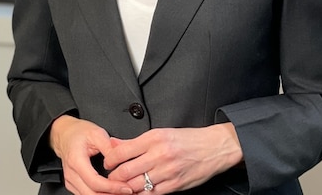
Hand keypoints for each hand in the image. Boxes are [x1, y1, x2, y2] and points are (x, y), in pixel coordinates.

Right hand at [49, 115, 134, 194]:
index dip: (112, 187)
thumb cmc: (79, 133)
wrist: (65, 134)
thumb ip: (109, 147)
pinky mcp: (73, 186)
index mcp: (76, 161)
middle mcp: (71, 174)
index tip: (126, 187)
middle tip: (128, 191)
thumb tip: (122, 160)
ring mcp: (70, 182)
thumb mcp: (96, 133)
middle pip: (91, 194)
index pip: (94, 182)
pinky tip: (113, 192)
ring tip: (122, 192)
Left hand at [102, 123, 242, 192]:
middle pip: (125, 171)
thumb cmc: (186, 139)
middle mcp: (159, 154)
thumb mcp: (160, 133)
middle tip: (110, 178)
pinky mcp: (174, 185)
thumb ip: (135, 141)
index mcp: (154, 138)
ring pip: (136, 185)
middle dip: (113, 177)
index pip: (122, 152)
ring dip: (125, 188)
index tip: (108, 163)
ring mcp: (167, 172)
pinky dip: (140, 194)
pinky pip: (151, 194)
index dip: (109, 160)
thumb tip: (113, 144)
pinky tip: (136, 191)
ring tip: (121, 186)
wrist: (213, 148)